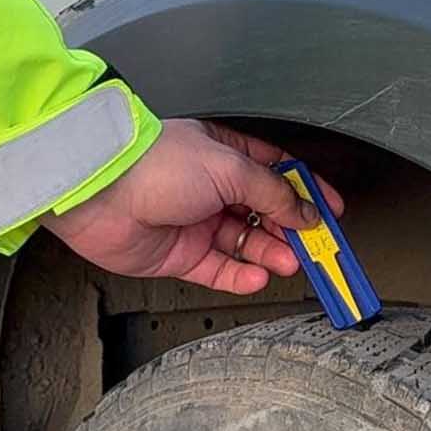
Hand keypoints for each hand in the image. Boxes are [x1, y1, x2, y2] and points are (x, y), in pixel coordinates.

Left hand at [43, 119, 345, 293]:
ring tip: (290, 262)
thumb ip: (271, 191)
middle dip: (293, 230)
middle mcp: (210, 188)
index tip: (331, 210)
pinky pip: (219, 269)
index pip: (276, 173)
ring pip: (245, 244)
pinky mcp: (179, 255)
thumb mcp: (229, 167)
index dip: (305, 191)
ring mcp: (195, 222)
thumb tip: (304, 210)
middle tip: (318, 247)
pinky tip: (258, 276)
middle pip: (264, 213)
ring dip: (270, 254)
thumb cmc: (155, 164)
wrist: (99, 192)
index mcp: (224, 154)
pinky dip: (240, 275)